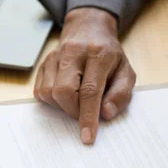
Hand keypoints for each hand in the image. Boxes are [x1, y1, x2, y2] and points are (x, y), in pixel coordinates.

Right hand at [34, 8, 135, 144]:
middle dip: (73, 111)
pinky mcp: (43, 63)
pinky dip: (52, 101)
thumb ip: (121, 94)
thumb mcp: (126, 73)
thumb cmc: (111, 57)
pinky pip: (40, 91)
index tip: (88, 137)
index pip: (89, 90)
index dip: (88, 116)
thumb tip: (106, 114)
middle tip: (86, 112)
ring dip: (63, 106)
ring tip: (77, 100)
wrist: (89, 29)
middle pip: (63, 91)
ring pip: (48, 93)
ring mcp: (54, 57)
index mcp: (98, 55)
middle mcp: (73, 53)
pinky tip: (67, 94)